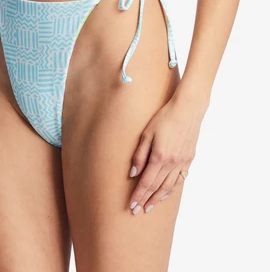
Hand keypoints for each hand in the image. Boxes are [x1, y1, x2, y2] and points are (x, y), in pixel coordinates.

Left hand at [128, 92, 206, 214]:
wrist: (188, 110)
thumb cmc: (164, 118)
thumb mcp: (147, 133)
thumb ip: (140, 155)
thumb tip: (133, 174)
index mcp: (159, 157)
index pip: (146, 182)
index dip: (138, 195)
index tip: (131, 205)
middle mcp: (172, 163)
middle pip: (157, 187)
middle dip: (146, 200)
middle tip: (137, 211)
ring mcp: (182, 162)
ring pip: (169, 186)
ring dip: (158, 198)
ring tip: (150, 206)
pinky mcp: (189, 159)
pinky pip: (180, 179)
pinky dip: (171, 189)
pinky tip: (166, 193)